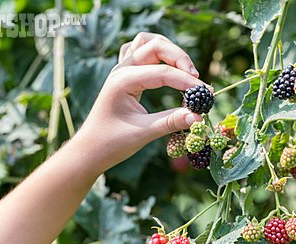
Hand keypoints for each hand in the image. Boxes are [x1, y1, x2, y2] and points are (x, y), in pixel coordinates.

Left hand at [77, 32, 207, 172]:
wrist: (89, 150)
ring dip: (168, 50)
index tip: (206, 94)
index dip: (187, 82)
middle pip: (156, 46)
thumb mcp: (143, 133)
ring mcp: (121, 70)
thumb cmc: (111, 143)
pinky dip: (155, 53)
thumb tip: (198, 116)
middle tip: (197, 81)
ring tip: (185, 70)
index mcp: (123, 80)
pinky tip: (165, 66)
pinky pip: (138, 51)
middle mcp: (121, 69)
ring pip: (147, 43)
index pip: (163, 72)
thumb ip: (171, 122)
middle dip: (180, 59)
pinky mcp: (123, 76)